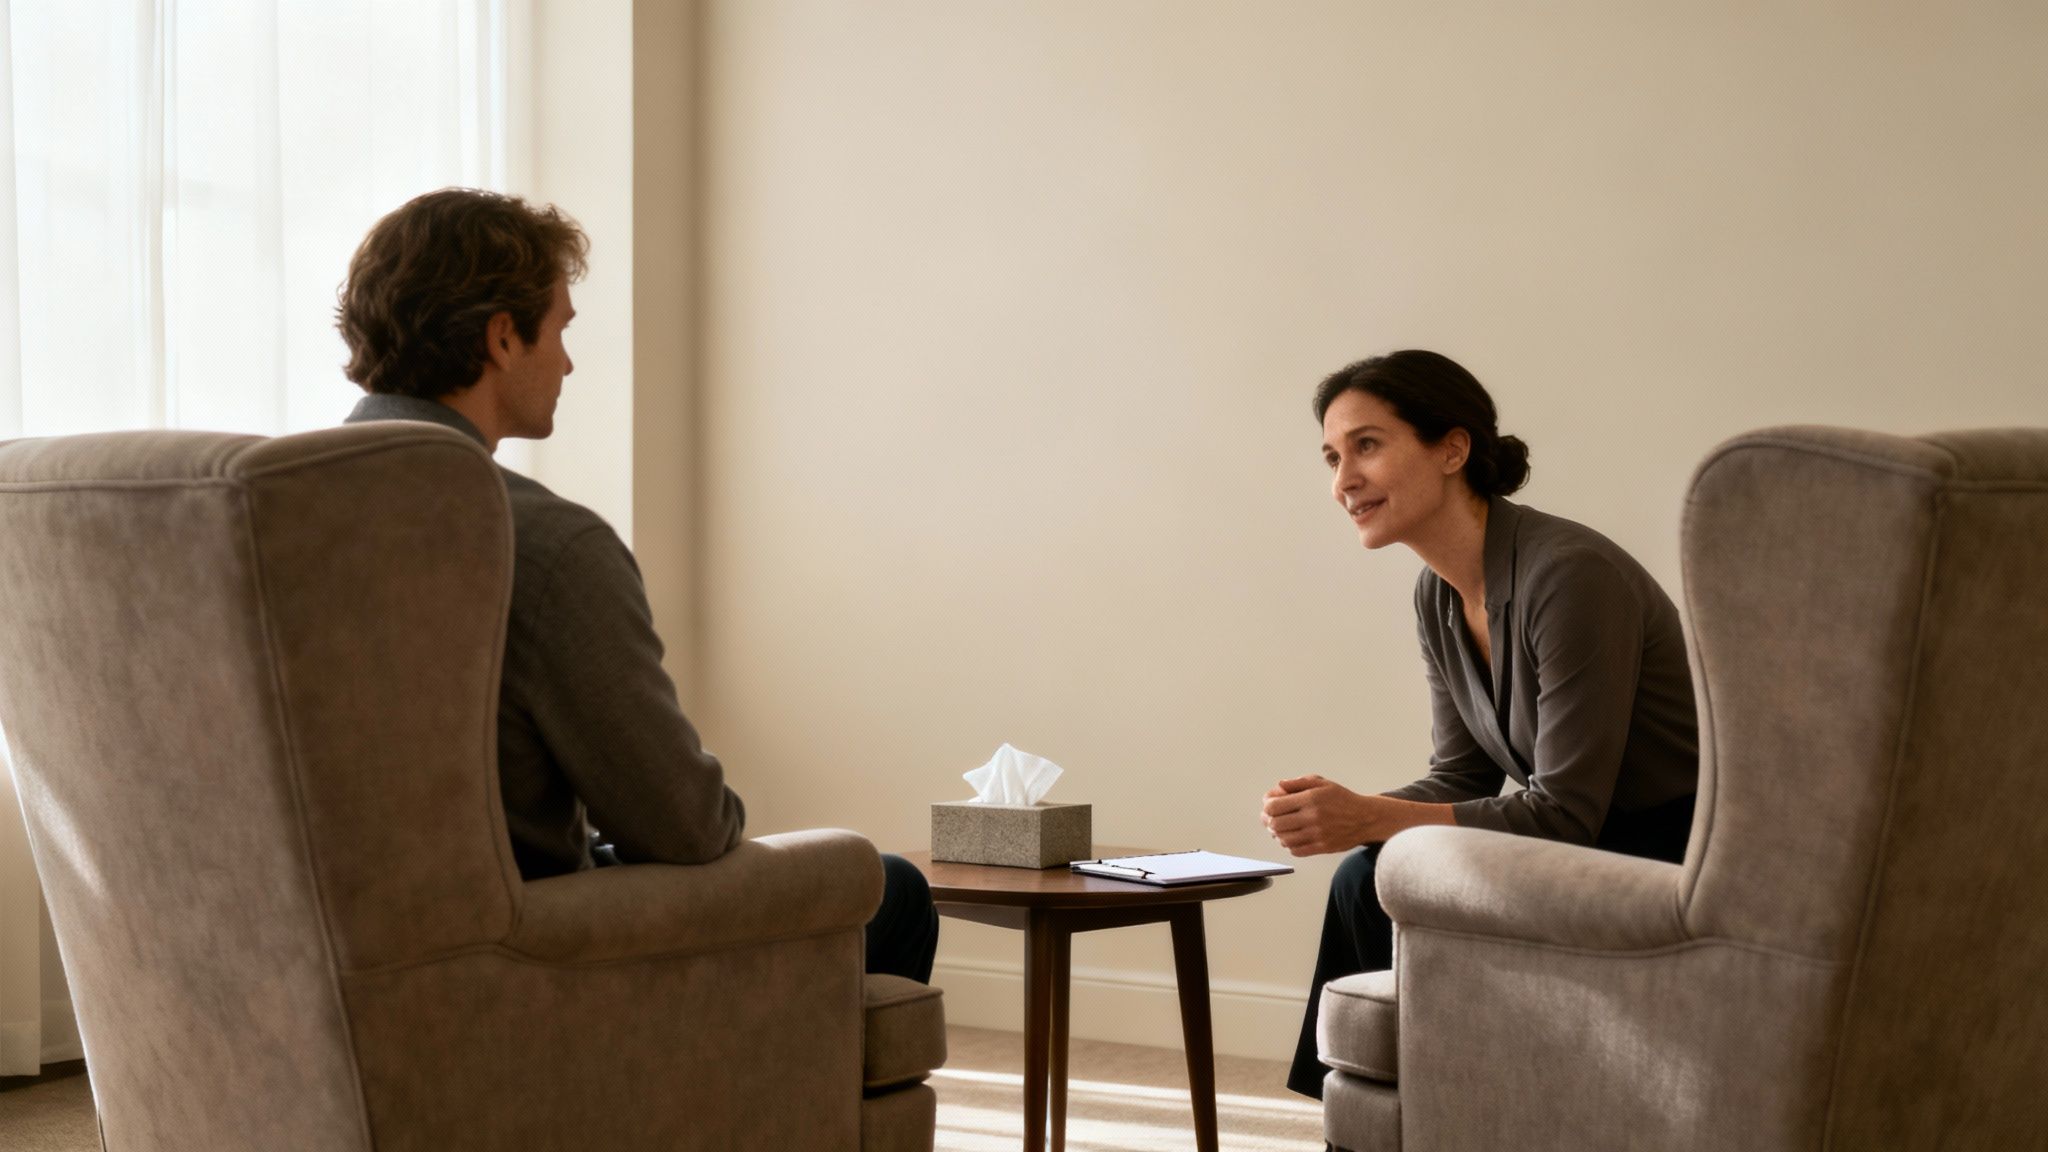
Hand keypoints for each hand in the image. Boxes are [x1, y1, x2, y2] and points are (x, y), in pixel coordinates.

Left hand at [1261, 775, 1375, 856]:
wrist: (1365, 818)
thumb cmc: (1342, 799)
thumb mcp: (1321, 783)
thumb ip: (1298, 783)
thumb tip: (1279, 786)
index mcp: (1310, 798)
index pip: (1274, 806)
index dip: (1267, 806)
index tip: (1269, 805)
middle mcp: (1312, 817)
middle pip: (1276, 824)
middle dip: (1268, 821)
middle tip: (1270, 819)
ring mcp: (1317, 834)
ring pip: (1284, 839)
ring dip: (1277, 834)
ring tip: (1280, 828)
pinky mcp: (1322, 847)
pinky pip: (1296, 850)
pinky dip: (1289, 845)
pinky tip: (1292, 838)